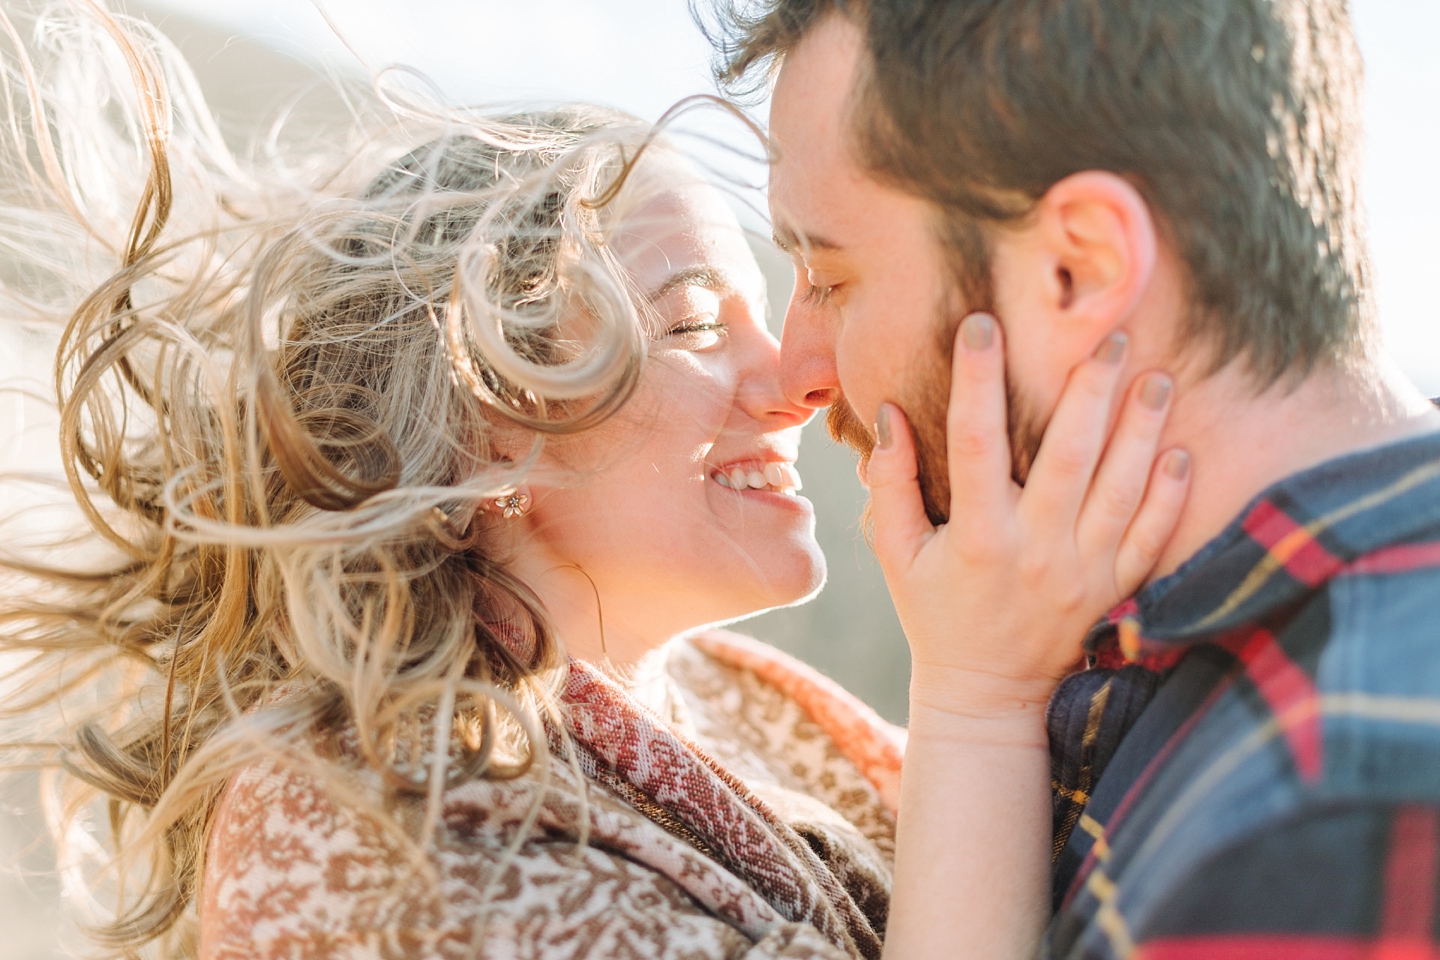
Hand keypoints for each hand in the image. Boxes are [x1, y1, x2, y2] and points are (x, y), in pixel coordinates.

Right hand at [867, 313, 1189, 724]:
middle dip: (1090, 391)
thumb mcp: (897, 555)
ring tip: (1158, 376)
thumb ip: (891, 485)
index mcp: (977, 537)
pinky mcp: (1114, 590)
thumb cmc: (934, 615)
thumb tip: (890, 414)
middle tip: (1109, 335)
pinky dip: (1171, 495)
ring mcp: (1083, 572)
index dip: (977, 380)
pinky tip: (1181, 450)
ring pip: (1122, 489)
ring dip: (1142, 430)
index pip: (974, 443)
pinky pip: (1153, 538)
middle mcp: (1035, 550)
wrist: (986, 693)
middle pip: (1069, 457)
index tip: (982, 324)